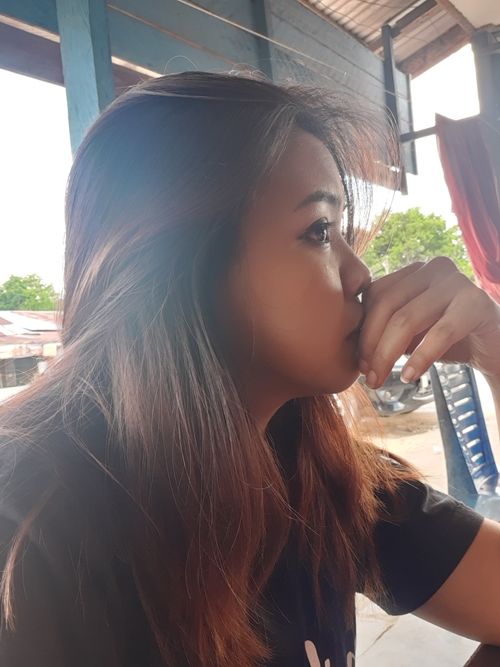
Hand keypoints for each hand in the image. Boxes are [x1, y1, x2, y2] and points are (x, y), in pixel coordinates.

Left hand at [358, 257, 499, 388]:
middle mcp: (434, 268)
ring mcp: (456, 281)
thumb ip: (386, 329)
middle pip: (387, 306)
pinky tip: (410, 376)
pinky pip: (439, 332)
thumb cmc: (450, 340)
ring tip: (381, 380)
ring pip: (407, 319)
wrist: (496, 348)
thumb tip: (353, 348)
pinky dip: (420, 358)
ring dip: (388, 355)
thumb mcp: (413, 332)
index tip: (359, 363)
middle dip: (372, 345)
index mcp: (414, 271)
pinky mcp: (476, 303)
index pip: (375, 295)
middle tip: (368, 376)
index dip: (363, 330)